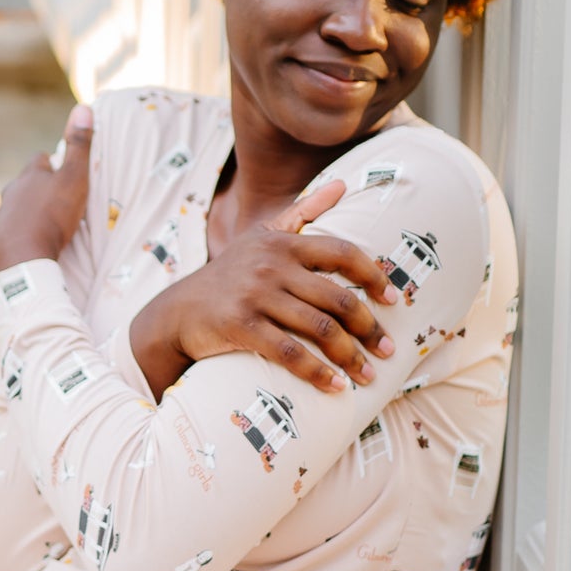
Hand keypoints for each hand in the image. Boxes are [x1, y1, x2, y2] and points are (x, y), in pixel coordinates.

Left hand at [0, 104, 93, 283]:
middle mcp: (9, 195)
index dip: (52, 165)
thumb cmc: (52, 216)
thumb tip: (83, 108)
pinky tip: (29, 249)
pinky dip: (18, 240)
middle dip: (37, 192)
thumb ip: (79, 147)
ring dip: (26, 217)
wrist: (21, 260)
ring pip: (13, 213)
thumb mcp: (73, 179)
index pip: (40, 161)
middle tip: (56, 203)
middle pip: (23, 187)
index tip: (63, 172)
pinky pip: (7, 239)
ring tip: (43, 229)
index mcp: (28, 178)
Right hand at [129, 179, 397, 395]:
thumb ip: (303, 212)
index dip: (373, 276)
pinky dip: (317, 372)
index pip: (342, 252)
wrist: (177, 311)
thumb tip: (341, 184)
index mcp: (283, 243)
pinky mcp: (241, 327)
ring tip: (367, 375)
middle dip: (368, 328)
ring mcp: (255, 297)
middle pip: (337, 297)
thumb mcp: (262, 236)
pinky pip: (289, 353)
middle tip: (387, 351)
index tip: (393, 299)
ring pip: (318, 328)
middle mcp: (272, 266)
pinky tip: (335, 387)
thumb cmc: (228, 275)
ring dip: (349, 356)